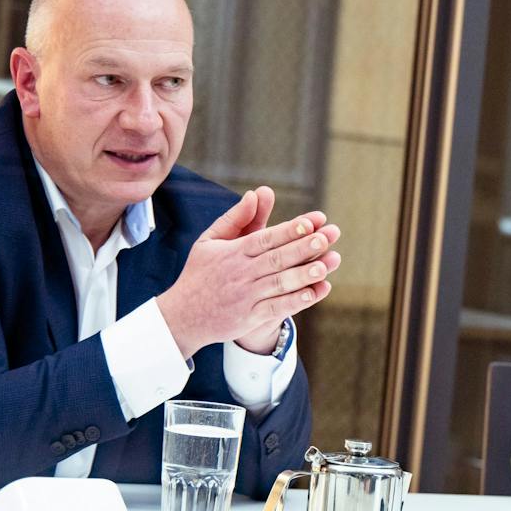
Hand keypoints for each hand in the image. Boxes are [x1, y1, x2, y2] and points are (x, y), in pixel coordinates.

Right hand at [156, 186, 342, 358]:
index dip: (289, 230)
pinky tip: (314, 293)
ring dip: (304, 274)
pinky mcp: (249, 317)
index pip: (265, 238)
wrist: (183, 316)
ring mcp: (246, 296)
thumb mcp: (210, 241)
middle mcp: (241, 273)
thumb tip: (254, 194)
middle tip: (327, 237)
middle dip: (303, 247)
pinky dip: (295, 301)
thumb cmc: (200, 273)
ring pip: (279, 283)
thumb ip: (235, 218)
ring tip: (327, 264)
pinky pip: (276, 308)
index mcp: (233, 252)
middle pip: (276, 258)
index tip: (312, 221)